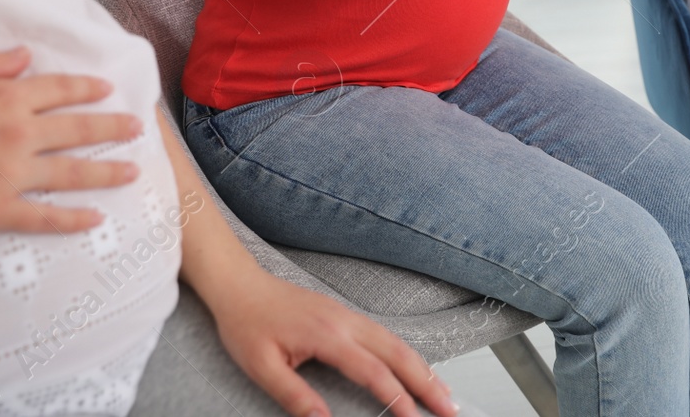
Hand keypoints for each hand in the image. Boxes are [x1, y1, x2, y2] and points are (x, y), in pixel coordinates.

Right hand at [0, 47, 140, 234]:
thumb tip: (26, 55)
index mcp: (6, 98)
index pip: (60, 90)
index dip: (87, 89)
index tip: (107, 89)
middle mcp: (18, 134)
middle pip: (78, 129)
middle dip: (111, 128)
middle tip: (136, 129)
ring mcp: (11, 175)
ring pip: (72, 173)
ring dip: (106, 172)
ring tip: (131, 172)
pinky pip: (44, 217)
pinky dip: (73, 220)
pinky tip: (95, 219)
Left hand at [212, 270, 456, 416]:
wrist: (239, 285)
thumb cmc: (246, 324)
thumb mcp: (262, 367)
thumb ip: (295, 397)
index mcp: (328, 335)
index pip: (372, 371)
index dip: (396, 398)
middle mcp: (346, 322)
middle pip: (398, 353)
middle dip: (427, 382)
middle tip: (450, 408)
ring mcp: (348, 315)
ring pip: (396, 342)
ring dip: (423, 367)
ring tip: (443, 392)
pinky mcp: (345, 315)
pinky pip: (385, 335)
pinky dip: (406, 354)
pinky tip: (413, 368)